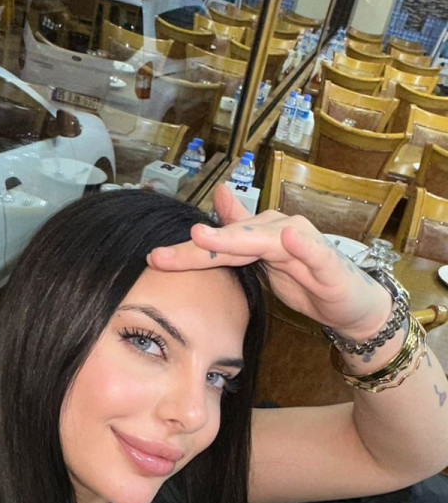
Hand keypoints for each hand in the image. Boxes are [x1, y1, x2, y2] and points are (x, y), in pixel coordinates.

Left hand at [147, 186, 390, 341]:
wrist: (350, 303)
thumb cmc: (306, 279)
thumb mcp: (263, 262)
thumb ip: (238, 235)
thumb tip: (216, 198)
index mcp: (259, 238)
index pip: (217, 243)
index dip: (186, 251)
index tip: (152, 257)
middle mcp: (278, 232)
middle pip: (235, 238)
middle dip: (202, 243)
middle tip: (171, 246)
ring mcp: (304, 245)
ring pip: (266, 239)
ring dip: (237, 236)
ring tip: (206, 237)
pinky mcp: (327, 262)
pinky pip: (313, 251)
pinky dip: (302, 245)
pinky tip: (289, 240)